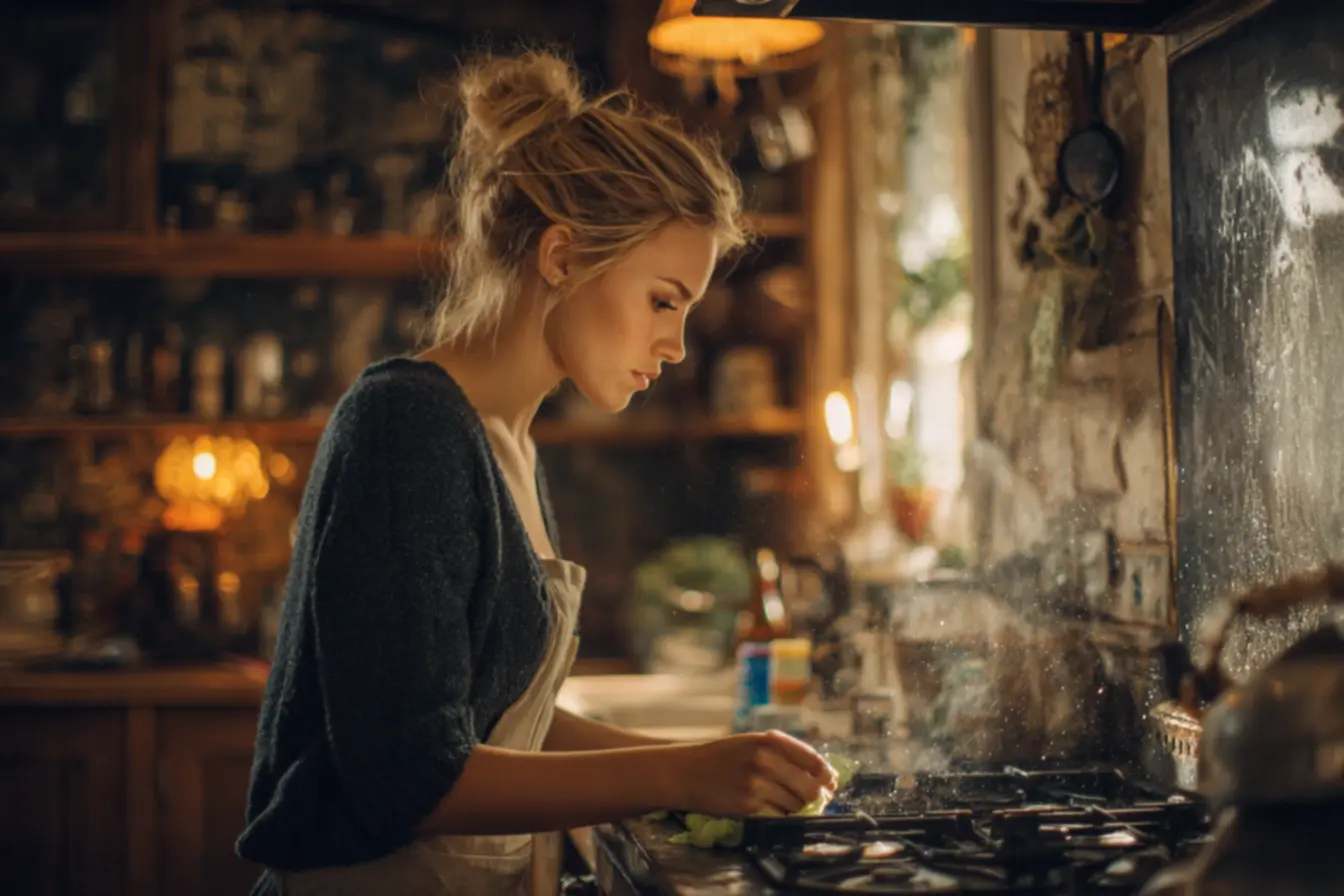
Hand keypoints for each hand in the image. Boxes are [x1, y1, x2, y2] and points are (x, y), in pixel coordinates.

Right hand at [663, 730, 837, 816]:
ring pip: (796, 805)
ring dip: (796, 809)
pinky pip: (778, 817)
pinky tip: (771, 811)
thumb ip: (783, 753)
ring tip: (785, 805)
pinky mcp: (748, 805)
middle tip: (813, 801)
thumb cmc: (721, 757)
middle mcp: (765, 759)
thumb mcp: (751, 743)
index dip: (827, 776)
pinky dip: (780, 817)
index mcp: (770, 740)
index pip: (814, 761)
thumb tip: (823, 775)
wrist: (685, 771)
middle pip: (810, 787)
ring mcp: (757, 783)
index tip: (829, 784)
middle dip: (816, 798)